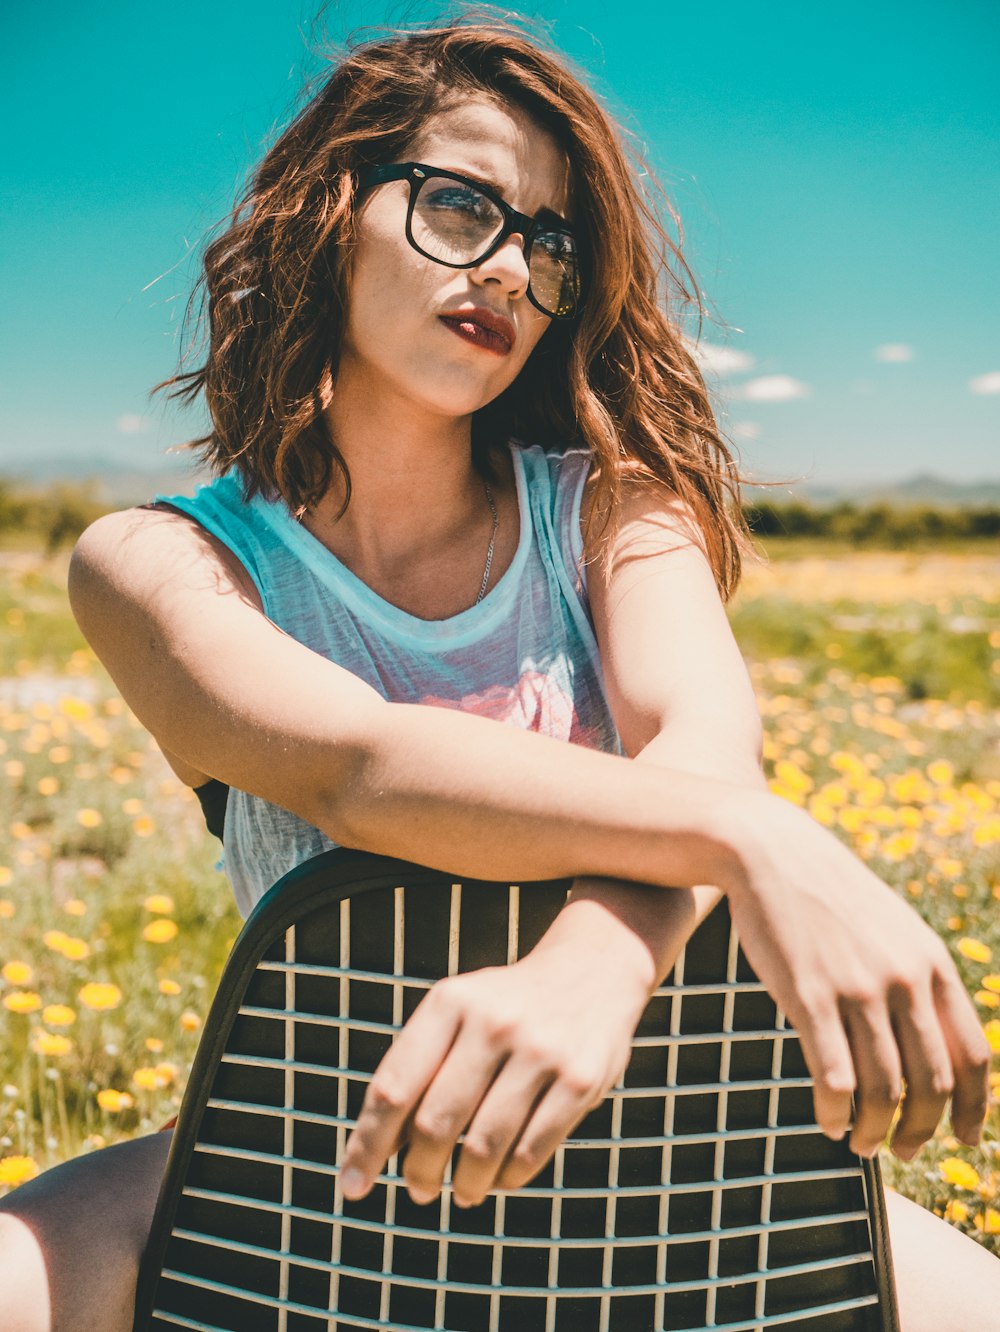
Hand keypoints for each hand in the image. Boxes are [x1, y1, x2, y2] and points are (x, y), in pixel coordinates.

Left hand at [338, 906, 653, 1207]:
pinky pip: (531, 1152)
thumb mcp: (458, 1011)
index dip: (367, 1144)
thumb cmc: (505, 1006)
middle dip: (419, 1172)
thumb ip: (421, 1067)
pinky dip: (507, 1179)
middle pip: (435, 1124)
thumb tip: (381, 1149)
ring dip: (465, 1184)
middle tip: (418, 1189)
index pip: (393, 1087)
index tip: (353, 1185)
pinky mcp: (580, 1079)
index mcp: (450, 1002)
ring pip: (484, 1146)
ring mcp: (540, 1050)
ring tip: (462, 1191)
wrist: (592, 968)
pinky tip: (500, 1178)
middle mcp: (493, 1022)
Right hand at [726, 793, 990, 1158]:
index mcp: (933, 964)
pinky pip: (833, 1078)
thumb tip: (939, 1041)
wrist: (771, 853)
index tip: (964, 1141)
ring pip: (882, 1091)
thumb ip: (920, 978)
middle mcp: (904, 980)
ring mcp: (858, 989)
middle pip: (930, 1084)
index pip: (973, 1058)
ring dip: (874, 1132)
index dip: (973, 1110)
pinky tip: (827, 1123)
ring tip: (860, 1144)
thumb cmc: (830, 897)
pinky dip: (834, 1113)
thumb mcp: (894, 929)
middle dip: (919, 1132)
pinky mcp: (810, 996)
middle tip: (901, 1152)